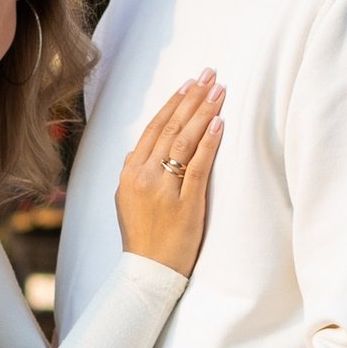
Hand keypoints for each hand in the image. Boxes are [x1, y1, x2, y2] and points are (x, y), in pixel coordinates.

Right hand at [112, 72, 224, 276]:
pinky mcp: (185, 204)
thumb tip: (139, 151)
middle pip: (170, 128)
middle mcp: (142, 176)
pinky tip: (219, 122)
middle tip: (209, 74)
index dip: (173, 103)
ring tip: (218, 90)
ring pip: (184, 141)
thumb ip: (135, 173)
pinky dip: (209, 141)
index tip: (189, 83)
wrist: (148, 272)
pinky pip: (198, 165)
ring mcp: (163, 190)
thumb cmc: (142, 237)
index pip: (153, 128)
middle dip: (192, 98)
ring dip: (203, 111)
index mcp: (128, 172)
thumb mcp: (127, 200)